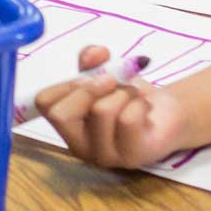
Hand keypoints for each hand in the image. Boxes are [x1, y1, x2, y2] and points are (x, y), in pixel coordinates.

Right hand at [34, 43, 194, 169]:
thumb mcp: (105, 72)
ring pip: (100, 111)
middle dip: (89, 87)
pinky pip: (127, 119)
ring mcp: (104, 155)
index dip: (65, 82)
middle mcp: (80, 145)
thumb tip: (94, 54)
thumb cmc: (129, 95)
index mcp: (68, 125)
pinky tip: (144, 108)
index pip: (43, 103)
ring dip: (122, 91)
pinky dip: (139, 103)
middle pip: (61, 115)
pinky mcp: (131, 156)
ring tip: (132, 95)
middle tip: (111, 81)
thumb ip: (91, 60)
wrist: (167, 113)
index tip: (89, 75)